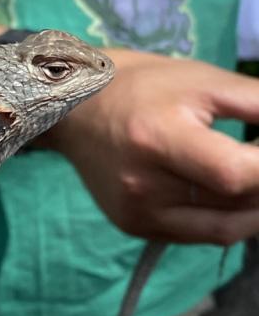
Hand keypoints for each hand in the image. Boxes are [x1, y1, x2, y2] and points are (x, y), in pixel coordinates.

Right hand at [46, 49, 258, 245]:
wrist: (74, 109)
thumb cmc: (143, 86)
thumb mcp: (203, 81)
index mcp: (157, 139)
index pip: (235, 174)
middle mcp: (143, 187)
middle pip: (235, 207)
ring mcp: (137, 214)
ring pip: (223, 230)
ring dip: (254, 209)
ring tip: (253, 178)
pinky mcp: (134, 227)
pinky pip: (198, 234)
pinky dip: (226, 217)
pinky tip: (228, 192)